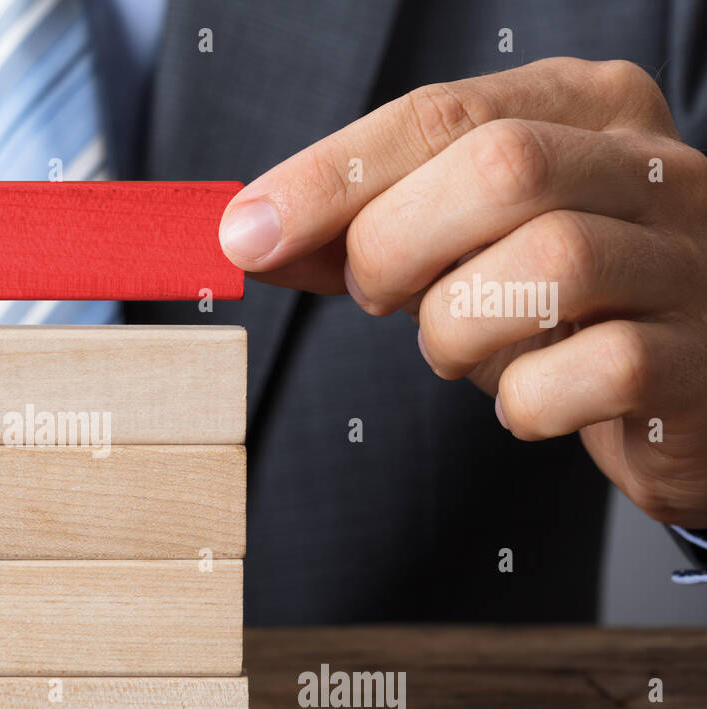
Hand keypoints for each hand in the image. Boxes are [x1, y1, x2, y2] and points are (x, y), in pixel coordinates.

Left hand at [220, 57, 706, 525]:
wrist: (687, 390)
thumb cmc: (556, 305)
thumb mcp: (460, 245)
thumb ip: (365, 229)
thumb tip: (248, 234)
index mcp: (585, 108)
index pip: (440, 114)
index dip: (330, 177)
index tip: (245, 234)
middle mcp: (653, 167)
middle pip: (497, 170)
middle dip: (395, 246)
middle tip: (378, 296)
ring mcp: (690, 260)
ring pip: (547, 261)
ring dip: (456, 328)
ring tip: (457, 349)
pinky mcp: (699, 360)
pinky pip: (596, 371)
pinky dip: (526, 402)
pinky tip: (527, 402)